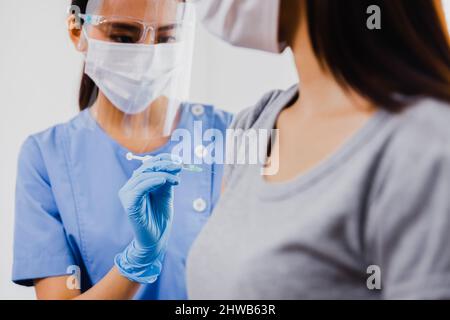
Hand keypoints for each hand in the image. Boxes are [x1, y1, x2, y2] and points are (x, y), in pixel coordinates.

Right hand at [115, 154, 181, 283]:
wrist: (156, 239)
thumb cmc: (160, 217)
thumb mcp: (166, 194)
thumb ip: (167, 180)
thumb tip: (175, 164)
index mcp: (139, 183)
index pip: (148, 164)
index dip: (163, 159)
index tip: (178, 159)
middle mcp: (131, 186)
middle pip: (146, 168)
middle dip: (164, 165)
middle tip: (179, 166)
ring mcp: (127, 194)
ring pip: (144, 176)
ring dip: (163, 174)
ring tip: (176, 179)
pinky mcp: (129, 204)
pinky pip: (140, 188)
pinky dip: (152, 182)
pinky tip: (163, 180)